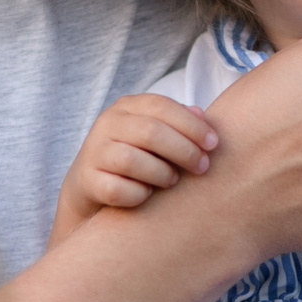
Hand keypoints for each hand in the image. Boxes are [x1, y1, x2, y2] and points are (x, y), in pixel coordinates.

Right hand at [51, 95, 217, 245]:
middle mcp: (106, 124)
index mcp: (126, 107)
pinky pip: (117, 190)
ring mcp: (93, 152)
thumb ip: (179, 122)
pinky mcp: (87, 181)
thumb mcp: (155, 134)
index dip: (191, 124)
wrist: (92, 184)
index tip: (214, 143)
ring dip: (161, 173)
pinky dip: (138, 195)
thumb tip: (203, 116)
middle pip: (150, 132)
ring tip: (173, 181)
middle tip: (202, 167)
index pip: (161, 106)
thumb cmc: (137, 155)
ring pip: (131, 161)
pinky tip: (147, 195)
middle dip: (183, 150)